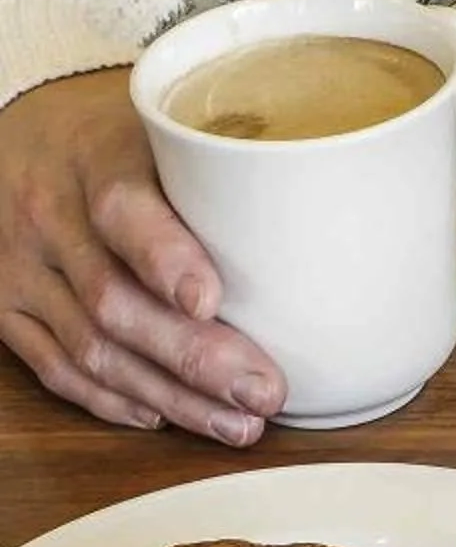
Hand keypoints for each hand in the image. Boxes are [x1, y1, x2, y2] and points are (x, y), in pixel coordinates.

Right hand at [0, 69, 280, 440]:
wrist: (16, 139)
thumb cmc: (118, 135)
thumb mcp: (161, 123)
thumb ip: (223, 154)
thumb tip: (331, 186)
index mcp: (94, 160)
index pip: (122, 211)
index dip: (164, 258)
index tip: (212, 300)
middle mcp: (49, 218)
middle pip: (114, 301)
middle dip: (193, 357)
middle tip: (264, 390)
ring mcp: (20, 270)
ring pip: (89, 348)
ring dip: (168, 394)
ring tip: (238, 422)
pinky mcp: (6, 310)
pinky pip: (54, 368)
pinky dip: (111, 399)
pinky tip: (165, 416)